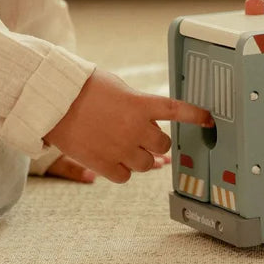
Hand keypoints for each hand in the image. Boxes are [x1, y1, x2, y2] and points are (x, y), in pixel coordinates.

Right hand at [43, 68, 212, 183]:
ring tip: (124, 146)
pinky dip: (122, 170)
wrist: (54, 100)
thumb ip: (137, 104)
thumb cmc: (83, 88)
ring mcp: (120, 148)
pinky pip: (125, 176)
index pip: (177, 111)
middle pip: (162, 144)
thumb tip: (148, 122)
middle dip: (156, 141)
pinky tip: (113, 159)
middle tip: (143, 135)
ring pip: (146, 164)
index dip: (196, 116)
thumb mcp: (117, 87)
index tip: (209, 120)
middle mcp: (135, 128)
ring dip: (141, 157)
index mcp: (140, 104)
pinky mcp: (104, 164)